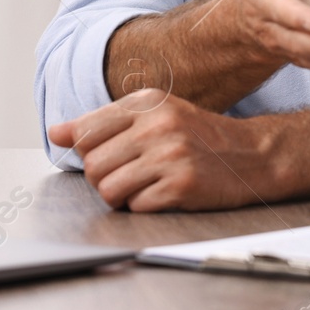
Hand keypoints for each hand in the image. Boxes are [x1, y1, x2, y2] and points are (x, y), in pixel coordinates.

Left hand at [47, 90, 276, 210]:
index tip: (113, 154)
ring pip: (108, 190)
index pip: (85, 132)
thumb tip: (55, 132)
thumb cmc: (200, 137)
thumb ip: (105, 123)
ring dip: (122, 196)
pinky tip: (167, 193)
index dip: (90, 151)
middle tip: (135, 173)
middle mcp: (159, 125)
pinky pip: (136, 207)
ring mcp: (171, 155)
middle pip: (92, 165)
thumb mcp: (156, 115)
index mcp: (149, 102)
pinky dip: (146, 206)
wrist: (254, 155)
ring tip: (147, 185)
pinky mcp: (182, 184)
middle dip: (106, 178)